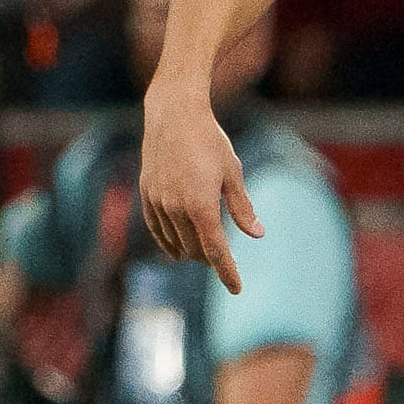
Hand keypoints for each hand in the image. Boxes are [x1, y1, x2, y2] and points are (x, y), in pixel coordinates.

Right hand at [138, 94, 259, 293]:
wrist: (173, 115)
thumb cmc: (209, 141)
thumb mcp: (233, 172)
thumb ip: (242, 207)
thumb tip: (256, 234)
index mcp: (201, 205)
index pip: (216, 250)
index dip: (227, 272)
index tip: (236, 289)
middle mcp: (176, 208)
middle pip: (195, 248)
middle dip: (210, 258)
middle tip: (223, 261)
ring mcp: (158, 202)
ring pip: (175, 241)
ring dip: (190, 250)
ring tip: (201, 254)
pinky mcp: (147, 194)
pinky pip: (156, 228)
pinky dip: (167, 242)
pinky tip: (174, 250)